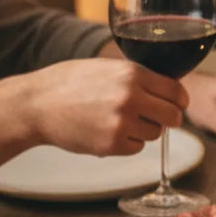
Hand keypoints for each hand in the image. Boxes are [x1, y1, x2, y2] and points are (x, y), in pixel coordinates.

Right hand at [19, 58, 187, 155]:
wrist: (36, 104)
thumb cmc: (69, 83)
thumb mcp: (106, 68)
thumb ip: (137, 77)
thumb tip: (169, 90)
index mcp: (132, 74)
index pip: (176, 92)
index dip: (179, 100)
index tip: (176, 104)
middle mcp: (131, 97)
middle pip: (173, 117)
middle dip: (168, 119)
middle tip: (155, 118)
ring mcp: (122, 123)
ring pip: (155, 134)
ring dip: (144, 130)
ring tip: (119, 121)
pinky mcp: (112, 144)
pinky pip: (137, 148)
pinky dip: (128, 143)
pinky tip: (108, 131)